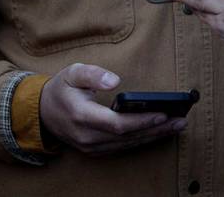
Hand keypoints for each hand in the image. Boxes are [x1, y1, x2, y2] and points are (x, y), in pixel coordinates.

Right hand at [39, 63, 185, 155]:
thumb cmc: (62, 88)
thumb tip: (115, 81)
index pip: (117, 124)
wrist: (42, 112)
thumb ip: (93, 74)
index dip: (141, 121)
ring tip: (177, 126)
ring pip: (127, 144)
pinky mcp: (95, 150)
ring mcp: (91, 146)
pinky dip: (142, 140)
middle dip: (156, 129)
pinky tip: (159, 132)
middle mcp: (87, 136)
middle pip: (127, 137)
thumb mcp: (73, 72)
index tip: (162, 113)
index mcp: (82, 116)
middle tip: (180, 121)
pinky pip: (122, 147)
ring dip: (153, 136)